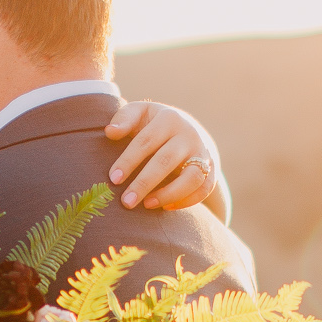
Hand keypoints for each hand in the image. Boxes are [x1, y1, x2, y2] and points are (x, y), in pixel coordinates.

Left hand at [104, 99, 223, 214]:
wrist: (189, 131)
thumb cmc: (155, 125)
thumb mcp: (140, 114)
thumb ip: (124, 118)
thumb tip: (110, 131)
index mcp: (169, 118)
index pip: (146, 141)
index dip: (128, 161)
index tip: (113, 179)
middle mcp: (189, 134)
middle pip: (166, 160)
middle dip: (144, 183)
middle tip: (126, 202)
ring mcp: (203, 153)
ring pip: (191, 177)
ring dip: (168, 194)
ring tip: (147, 205)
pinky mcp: (212, 170)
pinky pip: (204, 189)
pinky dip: (187, 201)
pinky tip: (165, 207)